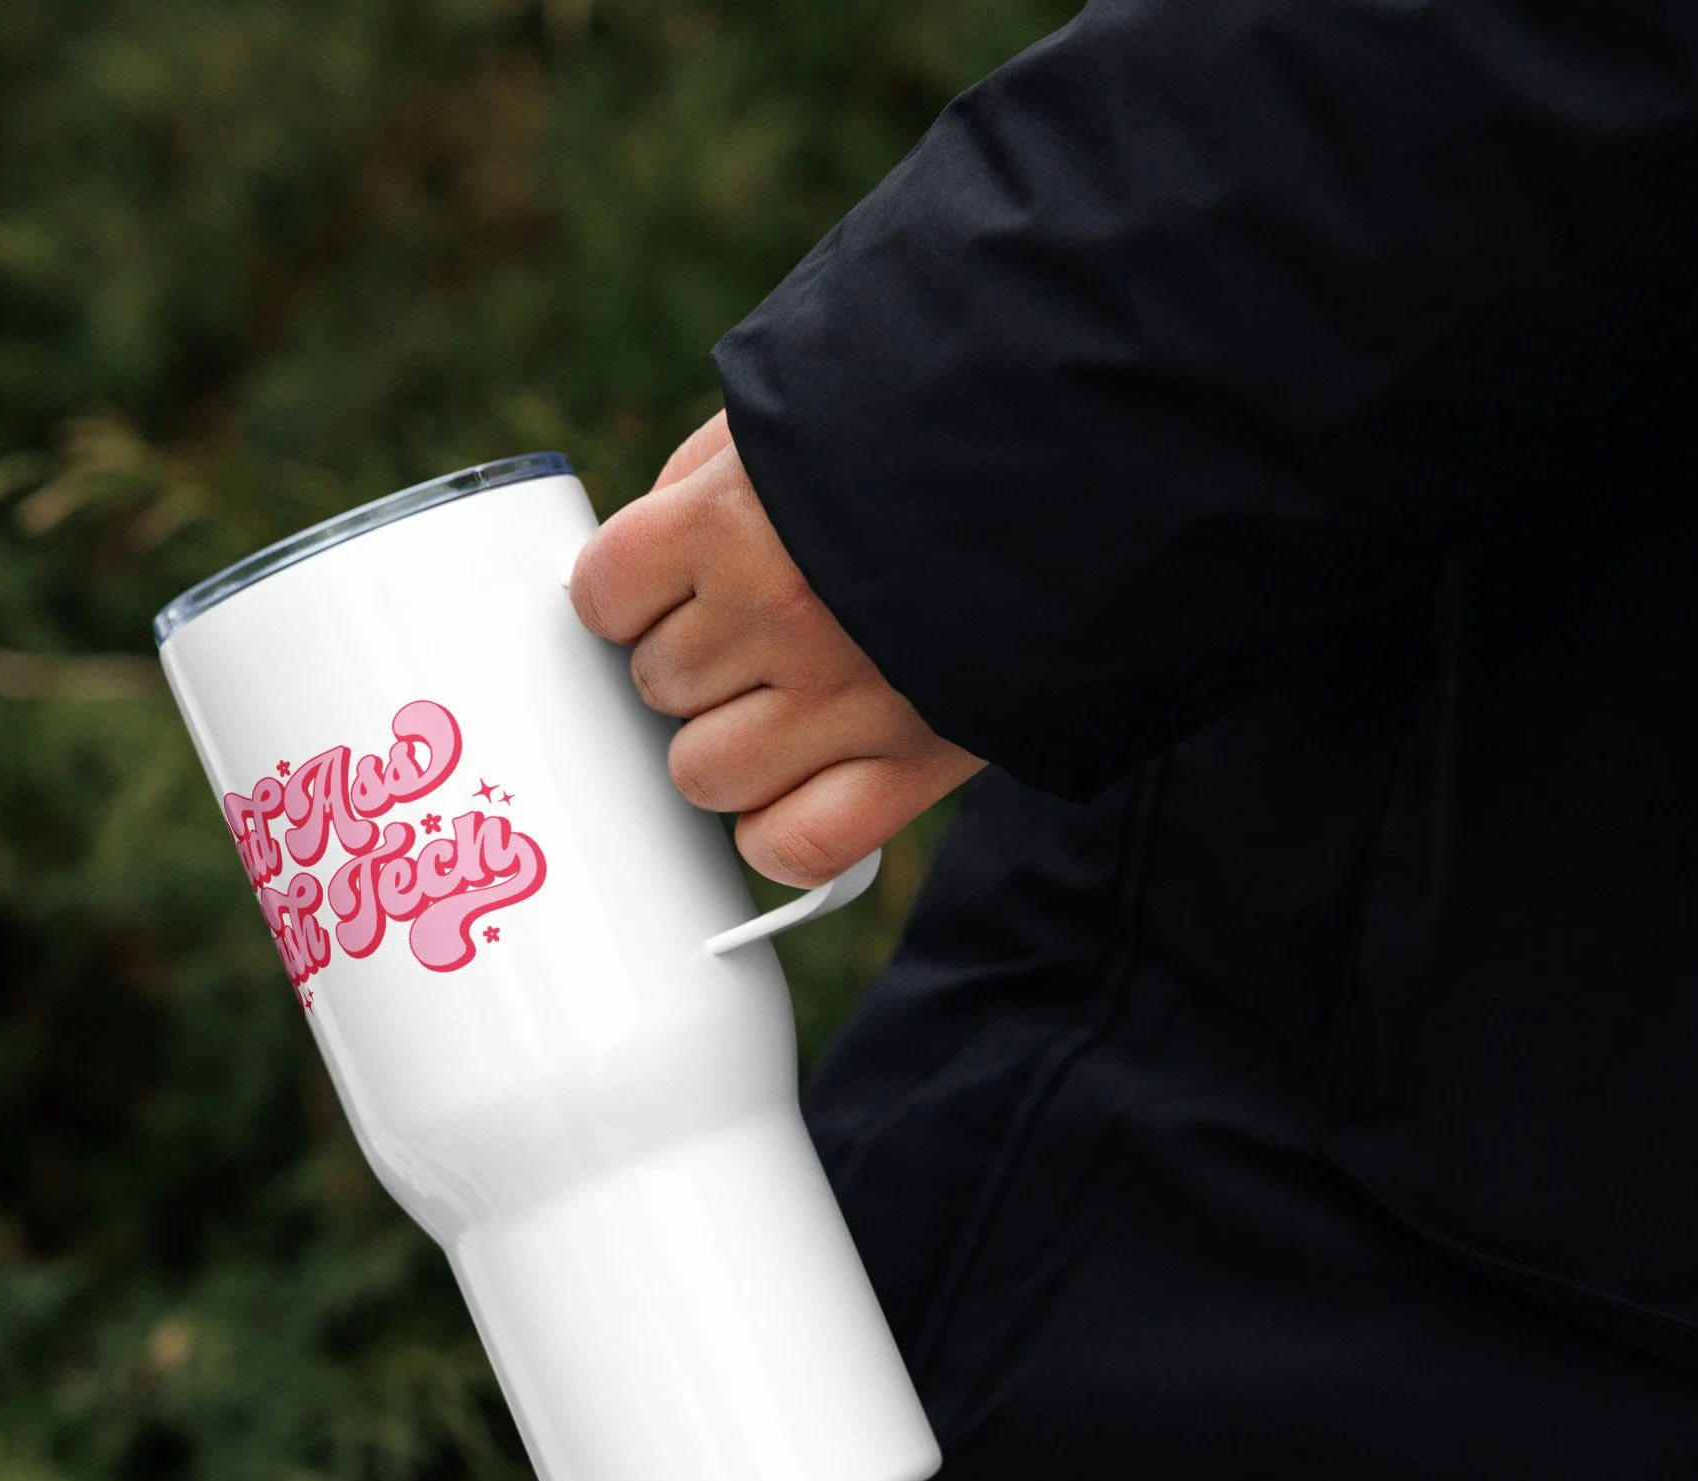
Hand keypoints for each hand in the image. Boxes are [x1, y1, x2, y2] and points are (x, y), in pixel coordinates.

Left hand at [567, 411, 983, 886]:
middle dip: (694, 661)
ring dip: (728, 747)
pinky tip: (797, 791)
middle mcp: (778, 613)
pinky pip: (793, 845)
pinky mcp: (911, 765)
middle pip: (658, 684)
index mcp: (735, 518)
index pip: (605, 594)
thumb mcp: (798, 418)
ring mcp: (843, 700)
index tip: (665, 590)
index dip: (629, 595)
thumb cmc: (934, 430)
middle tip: (758, 631)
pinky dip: (781, 834)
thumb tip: (638, 569)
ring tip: (788, 701)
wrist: (1092, 466)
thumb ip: (703, 484)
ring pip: (703, 774)